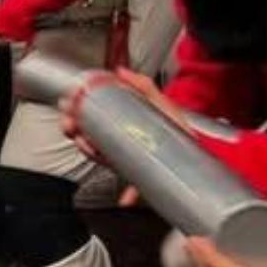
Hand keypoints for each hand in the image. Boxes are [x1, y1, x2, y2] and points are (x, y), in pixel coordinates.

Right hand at [59, 66, 186, 189]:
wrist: (198, 155)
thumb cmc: (180, 129)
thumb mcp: (161, 102)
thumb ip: (143, 84)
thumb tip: (121, 71)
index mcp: (122, 120)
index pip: (92, 112)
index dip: (76, 107)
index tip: (68, 102)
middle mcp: (119, 139)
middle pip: (87, 132)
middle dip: (72, 127)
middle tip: (68, 124)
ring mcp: (125, 156)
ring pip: (98, 153)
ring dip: (86, 149)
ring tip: (85, 143)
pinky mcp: (137, 174)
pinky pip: (126, 182)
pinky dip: (125, 192)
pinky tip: (124, 196)